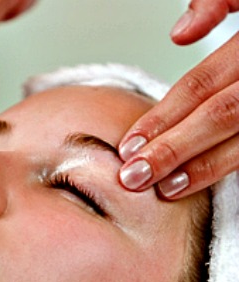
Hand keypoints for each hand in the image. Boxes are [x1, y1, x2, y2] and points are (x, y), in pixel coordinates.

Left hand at [118, 0, 238, 198]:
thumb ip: (217, 1)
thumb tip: (180, 34)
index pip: (200, 85)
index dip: (162, 117)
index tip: (129, 145)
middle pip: (218, 117)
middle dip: (173, 150)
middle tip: (135, 176)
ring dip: (203, 169)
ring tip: (166, 188)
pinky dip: (226, 168)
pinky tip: (200, 181)